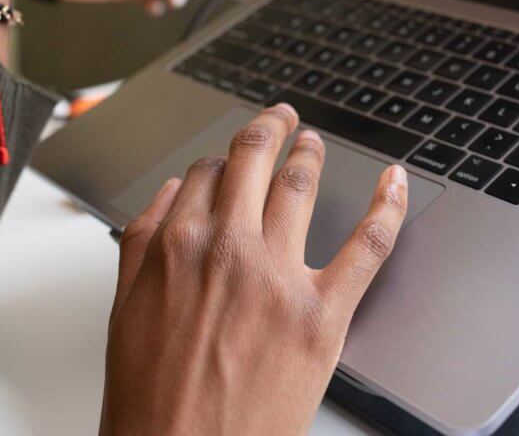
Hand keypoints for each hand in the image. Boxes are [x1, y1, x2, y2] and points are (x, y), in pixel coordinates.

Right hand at [100, 104, 408, 434]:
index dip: (224, 160)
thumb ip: (142, 244)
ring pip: (301, 186)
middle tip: (282, 117)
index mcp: (175, 246)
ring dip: (311, 153)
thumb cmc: (151, 401)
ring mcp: (277, 277)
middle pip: (254, 161)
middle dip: (270, 128)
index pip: (206, 174)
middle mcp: (227, 249)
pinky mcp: (322, 314)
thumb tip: (168, 197)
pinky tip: (394, 182)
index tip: (233, 158)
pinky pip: (369, 242)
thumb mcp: (124, 312)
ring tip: (315, 143)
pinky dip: (388, 205)